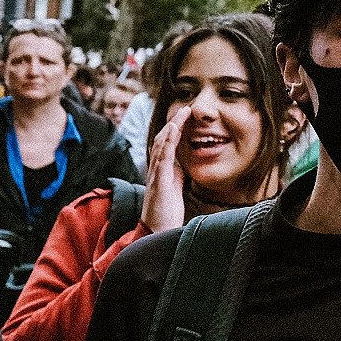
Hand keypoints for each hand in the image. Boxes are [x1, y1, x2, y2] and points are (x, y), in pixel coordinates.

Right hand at [141, 107, 188, 233]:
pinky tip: (174, 131)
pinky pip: (163, 158)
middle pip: (162, 140)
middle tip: (185, 109)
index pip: (165, 145)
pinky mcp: (159, 182)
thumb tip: (182, 165)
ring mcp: (156, 175)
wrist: (157, 232)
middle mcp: (156, 170)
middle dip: (173, 123)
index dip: (174, 130)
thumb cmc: (165, 213)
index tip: (185, 116)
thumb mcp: (174, 189)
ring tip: (182, 114)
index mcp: (160, 171)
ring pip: (161, 145)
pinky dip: (168, 142)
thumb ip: (176, 175)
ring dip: (172, 128)